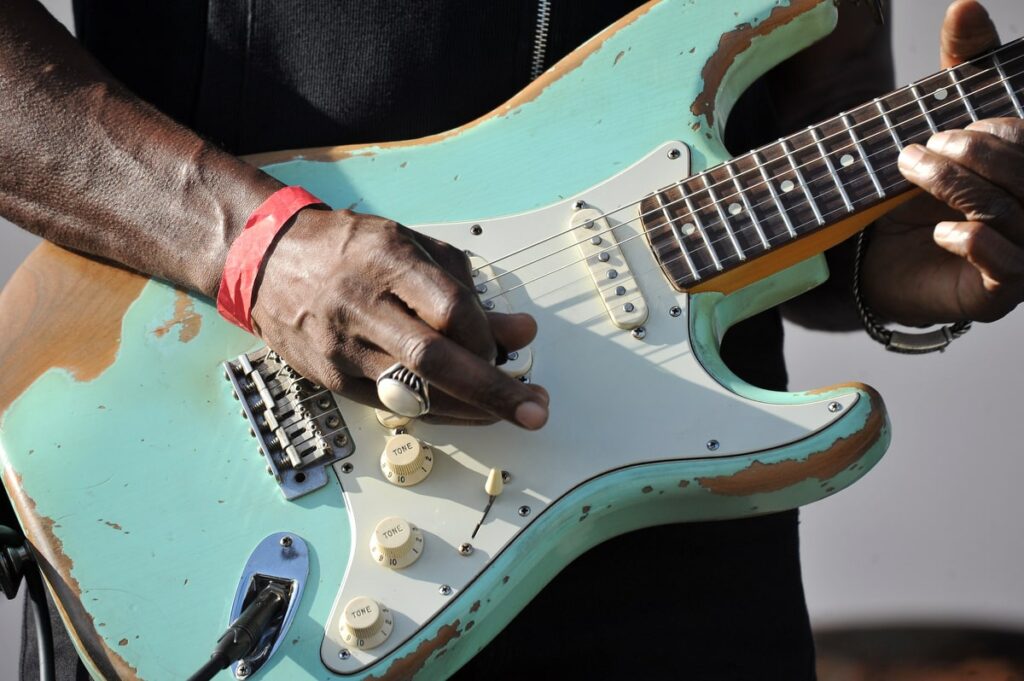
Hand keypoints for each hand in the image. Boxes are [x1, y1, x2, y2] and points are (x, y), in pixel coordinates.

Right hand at [250, 207, 548, 428]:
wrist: (267, 261)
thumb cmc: (349, 250)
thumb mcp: (412, 249)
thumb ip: (467, 289)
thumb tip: (522, 332)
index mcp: (386, 260)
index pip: (450, 307)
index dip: (486, 333)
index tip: (506, 343)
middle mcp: (362, 305)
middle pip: (434, 359)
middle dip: (492, 390)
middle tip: (534, 409)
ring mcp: (342, 346)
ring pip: (414, 392)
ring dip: (470, 409)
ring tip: (508, 412)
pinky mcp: (331, 377)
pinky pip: (392, 405)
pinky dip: (435, 412)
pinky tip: (464, 412)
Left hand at [862, 0, 1023, 324]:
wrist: (874, 257)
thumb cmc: (916, 188)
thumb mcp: (939, 116)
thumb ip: (963, 64)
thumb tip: (966, 4)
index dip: (994, 130)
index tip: (945, 129)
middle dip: (972, 155)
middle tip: (921, 151)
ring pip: (1014, 214)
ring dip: (958, 189)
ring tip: (913, 174)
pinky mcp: (1000, 292)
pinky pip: (1008, 266)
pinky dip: (973, 241)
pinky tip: (942, 231)